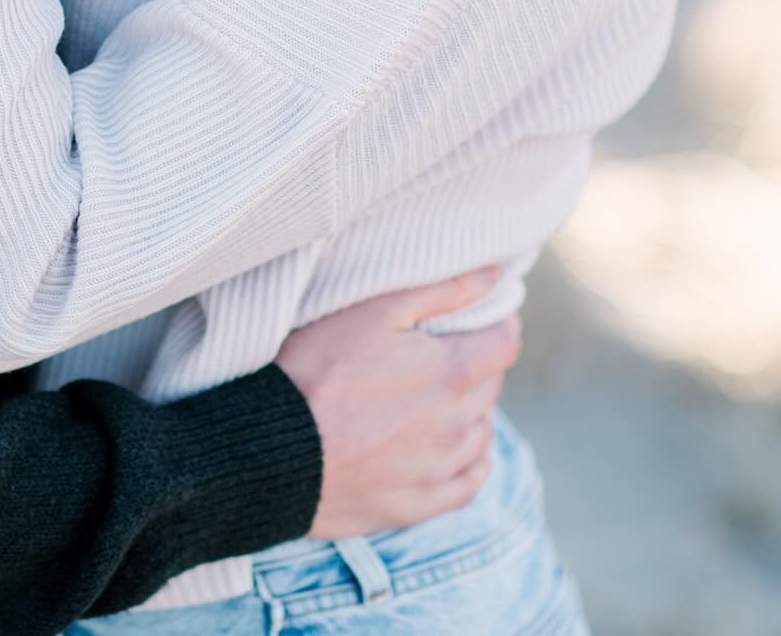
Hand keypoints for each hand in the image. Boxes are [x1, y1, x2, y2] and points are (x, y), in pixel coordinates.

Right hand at [276, 267, 519, 535]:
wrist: (274, 448)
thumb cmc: (318, 368)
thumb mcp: (375, 309)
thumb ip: (443, 290)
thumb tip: (495, 275)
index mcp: (453, 373)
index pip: (506, 343)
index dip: (498, 322)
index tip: (482, 315)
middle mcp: (458, 425)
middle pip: (492, 385)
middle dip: (475, 361)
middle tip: (440, 348)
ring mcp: (439, 469)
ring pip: (480, 432)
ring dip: (469, 409)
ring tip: (433, 393)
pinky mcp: (418, 505)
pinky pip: (468, 482)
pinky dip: (468, 459)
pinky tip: (451, 446)